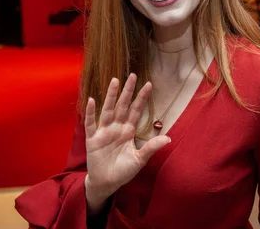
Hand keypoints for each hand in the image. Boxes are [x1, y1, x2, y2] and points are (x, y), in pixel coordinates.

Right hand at [84, 74, 170, 208]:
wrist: (106, 183)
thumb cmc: (123, 171)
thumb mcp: (139, 160)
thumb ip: (151, 148)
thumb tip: (169, 138)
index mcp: (128, 130)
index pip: (136, 110)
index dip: (141, 98)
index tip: (149, 84)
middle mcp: (117, 127)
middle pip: (123, 105)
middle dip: (128, 91)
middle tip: (133, 75)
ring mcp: (104, 131)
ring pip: (108, 110)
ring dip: (111, 96)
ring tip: (115, 81)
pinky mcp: (92, 139)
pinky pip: (91, 123)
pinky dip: (91, 112)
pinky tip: (92, 100)